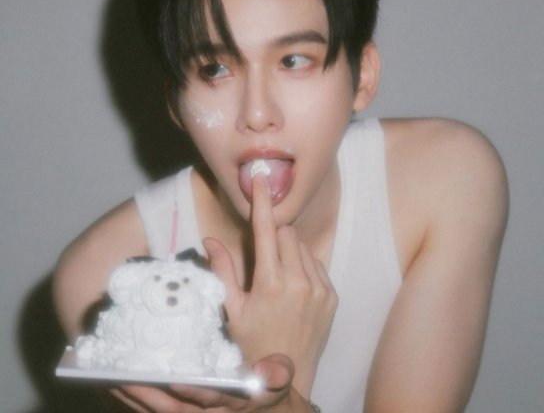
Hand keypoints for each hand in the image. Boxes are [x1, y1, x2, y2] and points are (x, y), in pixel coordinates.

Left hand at [105, 353, 309, 411]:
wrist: (262, 407)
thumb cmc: (266, 386)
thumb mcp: (279, 376)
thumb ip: (277, 372)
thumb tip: (271, 370)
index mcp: (230, 404)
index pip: (209, 400)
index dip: (192, 392)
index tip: (173, 377)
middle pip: (172, 410)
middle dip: (148, 395)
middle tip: (123, 375)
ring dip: (133, 399)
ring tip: (110, 378)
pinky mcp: (178, 411)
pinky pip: (153, 411)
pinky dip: (132, 402)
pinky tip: (113, 387)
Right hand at [204, 174, 337, 395]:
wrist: (287, 375)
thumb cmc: (252, 343)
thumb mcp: (232, 309)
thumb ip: (222, 271)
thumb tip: (209, 241)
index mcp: (270, 282)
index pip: (264, 230)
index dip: (262, 202)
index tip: (261, 179)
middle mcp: (299, 281)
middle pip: (287, 233)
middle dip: (273, 235)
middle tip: (263, 258)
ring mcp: (320, 288)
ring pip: (303, 247)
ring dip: (289, 251)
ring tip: (279, 278)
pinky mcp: (332, 295)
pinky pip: (317, 264)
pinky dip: (304, 266)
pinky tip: (294, 289)